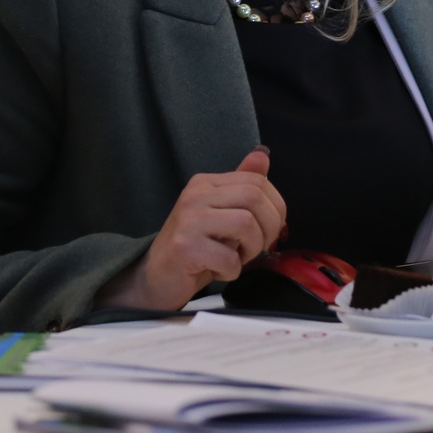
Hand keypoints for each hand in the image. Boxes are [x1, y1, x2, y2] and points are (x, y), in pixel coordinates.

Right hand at [98, 147, 285, 310]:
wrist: (156, 277)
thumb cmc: (195, 248)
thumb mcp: (222, 214)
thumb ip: (242, 187)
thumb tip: (263, 155)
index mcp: (206, 183)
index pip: (257, 181)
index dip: (276, 208)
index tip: (271, 229)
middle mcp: (196, 195)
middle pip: (255, 198)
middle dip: (269, 228)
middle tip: (258, 247)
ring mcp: (188, 220)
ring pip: (246, 224)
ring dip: (251, 250)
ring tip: (237, 259)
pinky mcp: (185, 247)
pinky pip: (228, 257)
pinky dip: (232, 270)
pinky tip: (218, 270)